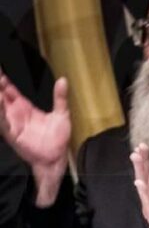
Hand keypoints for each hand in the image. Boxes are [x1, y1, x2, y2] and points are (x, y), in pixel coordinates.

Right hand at [0, 73, 70, 206]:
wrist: (56, 157)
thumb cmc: (58, 138)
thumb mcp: (61, 114)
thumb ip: (60, 97)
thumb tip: (63, 80)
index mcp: (25, 107)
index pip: (10, 90)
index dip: (3, 80)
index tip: (0, 71)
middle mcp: (16, 114)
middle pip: (1, 96)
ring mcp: (12, 123)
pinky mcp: (12, 134)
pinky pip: (3, 122)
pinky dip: (0, 112)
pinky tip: (0, 102)